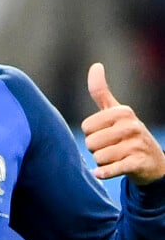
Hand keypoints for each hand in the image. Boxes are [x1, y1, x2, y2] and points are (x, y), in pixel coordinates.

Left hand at [81, 62, 164, 184]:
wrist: (152, 163)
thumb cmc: (126, 133)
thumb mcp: (115, 111)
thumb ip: (101, 91)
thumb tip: (96, 65)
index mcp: (122, 111)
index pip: (86, 127)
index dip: (91, 135)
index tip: (105, 134)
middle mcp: (131, 126)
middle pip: (91, 143)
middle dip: (96, 150)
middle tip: (111, 148)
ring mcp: (137, 144)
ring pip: (99, 157)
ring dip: (102, 162)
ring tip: (115, 158)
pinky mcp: (139, 163)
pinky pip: (112, 168)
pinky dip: (104, 173)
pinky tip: (100, 174)